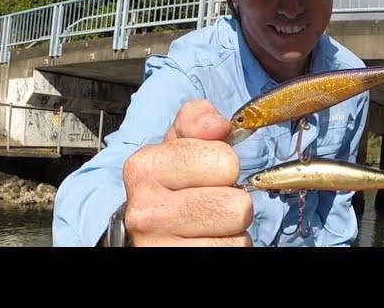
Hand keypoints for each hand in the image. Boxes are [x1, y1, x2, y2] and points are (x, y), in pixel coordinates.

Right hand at [122, 100, 252, 245]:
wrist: (147, 231)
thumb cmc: (171, 184)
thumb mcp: (179, 142)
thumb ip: (199, 120)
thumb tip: (219, 126)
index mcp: (144, 168)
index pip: (226, 162)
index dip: (225, 168)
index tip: (205, 174)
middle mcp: (146, 211)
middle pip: (237, 205)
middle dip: (233, 203)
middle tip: (209, 204)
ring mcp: (157, 247)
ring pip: (238, 237)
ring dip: (232, 231)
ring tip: (208, 225)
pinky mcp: (175, 264)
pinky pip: (232, 254)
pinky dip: (227, 249)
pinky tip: (206, 242)